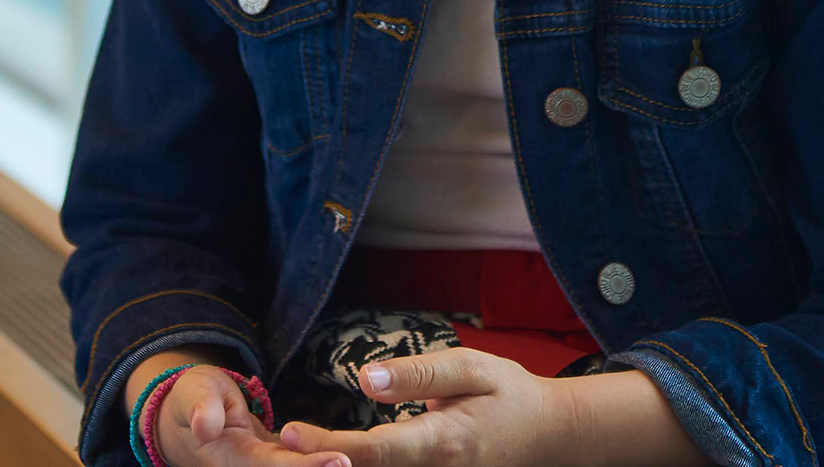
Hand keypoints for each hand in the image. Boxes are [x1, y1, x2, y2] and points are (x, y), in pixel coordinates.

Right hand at [150, 364, 353, 466]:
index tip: (341, 461)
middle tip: (357, 460)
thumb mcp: (193, 392)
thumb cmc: (194, 399)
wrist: (189, 420)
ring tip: (362, 459)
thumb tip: (205, 426)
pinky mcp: (279, 466)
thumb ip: (201, 406)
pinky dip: (325, 463)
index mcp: (234, 460)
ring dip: (327, 466)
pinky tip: (347, 460)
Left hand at [275, 348, 571, 466]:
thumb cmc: (508, 394)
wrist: (552, 436)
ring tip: (290, 451)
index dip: (328, 446)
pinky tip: (328, 458)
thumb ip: (419, 374)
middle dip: (321, 465)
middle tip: (272, 448)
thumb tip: (367, 381)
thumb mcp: (471, 367)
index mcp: (441, 442)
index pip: (374, 451)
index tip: (288, 433)